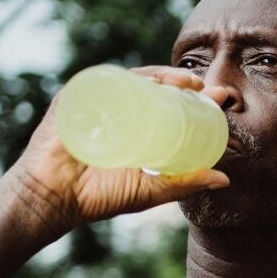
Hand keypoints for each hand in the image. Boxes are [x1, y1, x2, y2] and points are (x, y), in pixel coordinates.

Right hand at [5, 66, 229, 234]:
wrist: (51, 202)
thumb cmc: (96, 198)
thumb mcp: (150, 191)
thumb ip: (184, 183)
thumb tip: (225, 179)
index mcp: (133, 124)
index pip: (167, 102)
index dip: (195, 97)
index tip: (222, 98)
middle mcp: (114, 107)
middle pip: (153, 86)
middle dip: (182, 82)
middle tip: (208, 87)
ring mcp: (92, 100)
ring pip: (131, 79)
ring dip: (160, 76)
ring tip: (185, 83)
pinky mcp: (72, 99)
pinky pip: (99, 81)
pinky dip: (123, 78)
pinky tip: (147, 82)